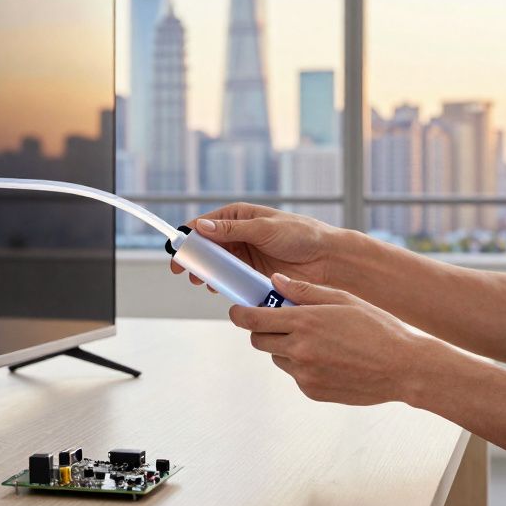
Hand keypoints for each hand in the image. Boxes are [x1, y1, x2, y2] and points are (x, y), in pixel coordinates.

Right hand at [170, 203, 340, 291]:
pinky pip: (230, 279)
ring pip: (216, 265)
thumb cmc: (301, 235)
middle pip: (207, 247)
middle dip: (194, 259)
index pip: (205, 224)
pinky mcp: (252, 274)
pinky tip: (218, 289)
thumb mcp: (264, 228)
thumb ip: (233, 230)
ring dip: (206, 273)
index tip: (178, 251)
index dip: (189, 236)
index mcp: (239, 216)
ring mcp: (245, 256)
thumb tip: (203, 227)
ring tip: (202, 282)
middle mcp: (239, 235)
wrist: (327, 259)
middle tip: (186, 272)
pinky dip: (221, 284)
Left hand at [229, 273, 441, 406]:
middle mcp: (299, 350)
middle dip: (263, 330)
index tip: (238, 311)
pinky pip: (295, 375)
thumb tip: (275, 281)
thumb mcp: (343, 299)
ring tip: (318, 341)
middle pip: (258, 340)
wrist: (403, 367)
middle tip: (281, 322)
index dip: (240, 314)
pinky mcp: (311, 391)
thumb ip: (304, 291)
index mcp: (304, 322)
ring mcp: (304, 374)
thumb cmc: (377, 327)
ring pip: (277, 357)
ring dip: (285, 348)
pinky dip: (303, 366)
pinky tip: (330, 359)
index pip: (252, 319)